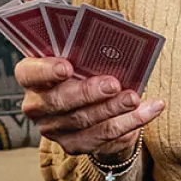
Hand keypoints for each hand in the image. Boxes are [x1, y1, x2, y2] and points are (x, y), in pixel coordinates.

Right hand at [15, 57, 164, 158]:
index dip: (46, 71)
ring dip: (113, 110)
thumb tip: (114, 35)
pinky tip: (149, 110)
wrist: (82, 100)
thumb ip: (84, 47)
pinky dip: (130, 124)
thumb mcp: (75, 52)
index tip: (67, 66)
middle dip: (88, 93)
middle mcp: (35, 106)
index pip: (30, 73)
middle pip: (59, 102)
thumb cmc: (80, 64)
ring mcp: (53, 129)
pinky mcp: (73, 145)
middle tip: (114, 84)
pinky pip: (104, 138)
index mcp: (30, 76)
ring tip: (135, 98)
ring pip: (84, 123)